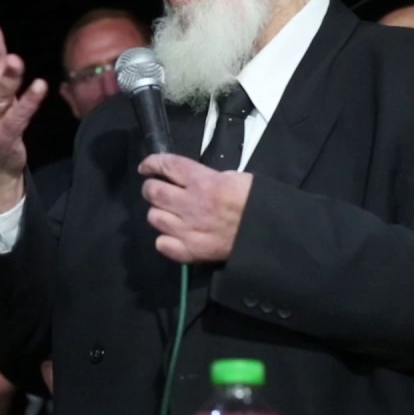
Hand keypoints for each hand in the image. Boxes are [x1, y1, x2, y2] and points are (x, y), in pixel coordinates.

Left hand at [138, 153, 252, 263]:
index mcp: (202, 181)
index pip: (167, 165)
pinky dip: (165, 239)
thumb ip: (206, 177)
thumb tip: (188, 180)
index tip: (145, 167)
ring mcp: (188, 230)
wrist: (267, 233)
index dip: (151, 163)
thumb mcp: (233, 177)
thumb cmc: (254, 201)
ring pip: (154, 218)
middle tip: (155, 189)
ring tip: (167, 213)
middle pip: (153, 192)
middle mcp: (190, 204)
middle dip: (150, 188)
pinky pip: (162, 244)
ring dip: (158, 213)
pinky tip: (173, 235)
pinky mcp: (191, 251)